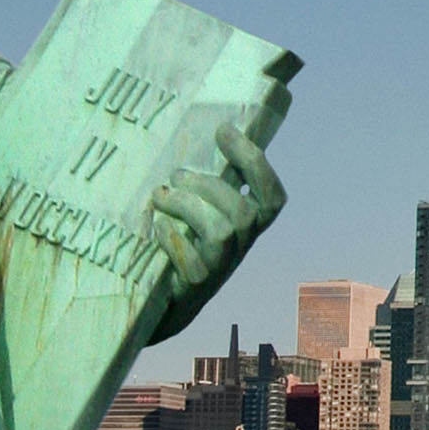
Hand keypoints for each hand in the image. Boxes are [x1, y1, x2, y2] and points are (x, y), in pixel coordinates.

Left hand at [143, 118, 283, 321]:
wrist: (163, 299)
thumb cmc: (182, 240)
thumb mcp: (202, 210)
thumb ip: (209, 182)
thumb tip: (199, 130)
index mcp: (250, 222)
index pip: (271, 195)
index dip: (253, 160)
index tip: (223, 130)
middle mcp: (242, 245)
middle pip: (243, 212)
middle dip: (209, 186)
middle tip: (177, 174)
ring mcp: (221, 266)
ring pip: (221, 231)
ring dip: (187, 206)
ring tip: (160, 195)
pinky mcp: (196, 284)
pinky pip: (191, 260)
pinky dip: (172, 239)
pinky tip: (157, 227)